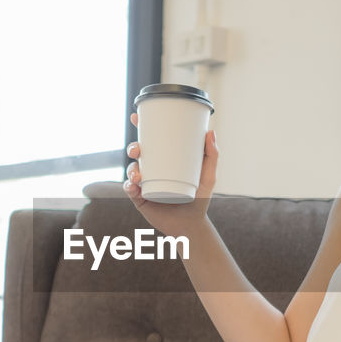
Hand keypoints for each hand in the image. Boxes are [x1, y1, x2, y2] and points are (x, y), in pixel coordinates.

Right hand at [123, 110, 217, 238]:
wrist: (192, 225)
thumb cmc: (200, 199)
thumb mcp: (208, 175)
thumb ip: (212, 155)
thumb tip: (210, 132)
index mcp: (164, 160)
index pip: (151, 141)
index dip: (141, 127)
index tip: (137, 116)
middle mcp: (152, 170)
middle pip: (137, 154)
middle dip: (133, 148)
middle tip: (138, 150)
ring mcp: (145, 184)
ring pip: (131, 170)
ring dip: (131, 169)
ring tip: (138, 174)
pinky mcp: (140, 199)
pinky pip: (130, 190)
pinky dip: (129, 186)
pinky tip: (133, 186)